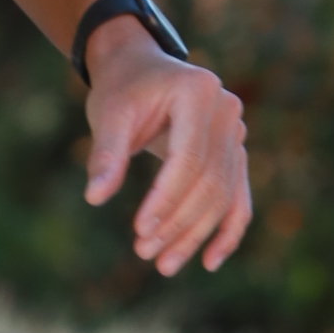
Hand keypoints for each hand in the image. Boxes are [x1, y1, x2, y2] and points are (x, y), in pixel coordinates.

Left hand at [83, 29, 251, 277]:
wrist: (140, 68)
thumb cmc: (122, 89)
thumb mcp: (109, 115)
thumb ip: (106, 154)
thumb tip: (95, 198)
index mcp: (198, 92)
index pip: (188, 158)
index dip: (166, 198)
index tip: (140, 230)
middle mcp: (227, 111)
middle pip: (210, 181)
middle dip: (179, 223)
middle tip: (145, 253)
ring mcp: (237, 132)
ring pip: (224, 194)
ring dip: (196, 234)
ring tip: (164, 264)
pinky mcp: (236, 153)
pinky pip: (238, 196)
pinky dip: (227, 230)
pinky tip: (209, 261)